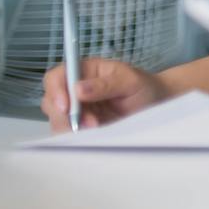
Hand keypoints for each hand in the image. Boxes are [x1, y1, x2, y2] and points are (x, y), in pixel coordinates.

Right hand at [40, 58, 170, 132]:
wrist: (156, 104)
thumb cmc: (144, 87)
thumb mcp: (130, 81)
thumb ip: (106, 84)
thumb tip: (78, 89)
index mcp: (84, 71)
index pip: (56, 77)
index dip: (56, 91)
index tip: (66, 107)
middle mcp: (74, 89)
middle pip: (51, 102)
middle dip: (66, 116)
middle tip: (91, 124)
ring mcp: (76, 109)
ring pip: (57, 120)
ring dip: (72, 128)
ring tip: (98, 129)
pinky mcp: (81, 126)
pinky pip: (68, 133)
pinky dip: (77, 137)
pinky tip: (94, 136)